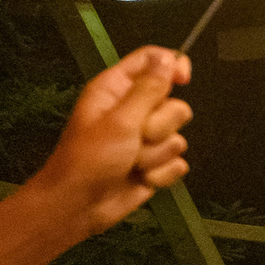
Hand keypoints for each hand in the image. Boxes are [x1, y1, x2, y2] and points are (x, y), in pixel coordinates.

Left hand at [27, 45, 195, 233]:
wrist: (80, 205)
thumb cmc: (91, 158)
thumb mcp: (120, 120)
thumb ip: (149, 90)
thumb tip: (170, 58)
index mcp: (117, 89)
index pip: (152, 60)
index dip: (172, 65)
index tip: (183, 80)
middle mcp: (133, 110)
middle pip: (174, 102)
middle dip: (161, 125)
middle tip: (138, 137)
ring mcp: (145, 139)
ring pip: (177, 136)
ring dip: (157, 154)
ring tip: (133, 162)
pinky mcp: (154, 164)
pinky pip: (177, 162)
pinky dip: (162, 173)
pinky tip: (142, 178)